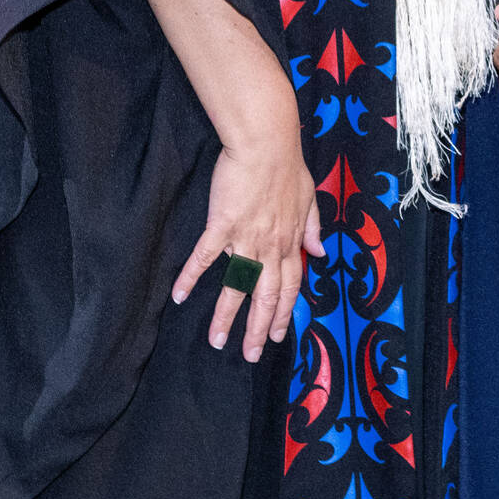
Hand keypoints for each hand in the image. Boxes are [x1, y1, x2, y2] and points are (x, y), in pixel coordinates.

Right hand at [172, 135, 322, 360]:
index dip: (284, 314)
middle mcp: (270, 246)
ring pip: (236, 286)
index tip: (278, 336)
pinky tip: (178, 296)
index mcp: (290, 241)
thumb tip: (320, 253)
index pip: (290, 287)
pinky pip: (205, 257)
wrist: (267, 143)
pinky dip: (191, 278)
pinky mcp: (222, 225)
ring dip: (226, 316)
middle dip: (258, 329)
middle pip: (265, 297)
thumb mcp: (310, 198)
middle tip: (250, 355)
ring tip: (216, 341)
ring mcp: (245, 237)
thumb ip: (313, 228)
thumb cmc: (288, 166)